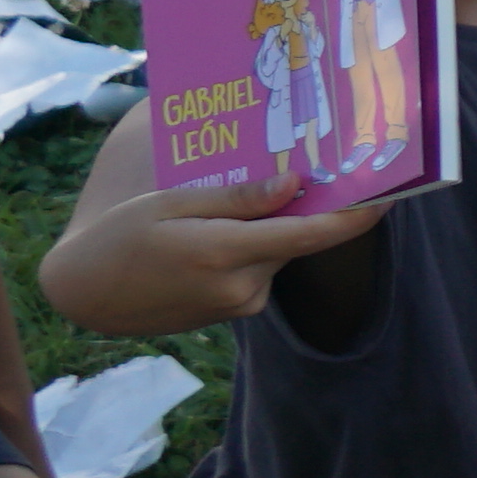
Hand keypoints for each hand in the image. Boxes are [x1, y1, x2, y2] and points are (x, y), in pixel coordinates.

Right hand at [54, 165, 392, 332]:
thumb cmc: (122, 237)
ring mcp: (241, 304)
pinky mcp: (235, 312)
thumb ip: (237, 198)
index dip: (356, 215)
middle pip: (296, 239)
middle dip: (304, 207)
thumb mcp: (171, 204)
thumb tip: (295, 185)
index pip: (311, 235)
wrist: (86, 293)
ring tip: (234, 199)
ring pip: (277, 253)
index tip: (390, 193)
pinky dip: (253, 246)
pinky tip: (217, 231)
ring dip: (270, 227)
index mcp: (227, 253)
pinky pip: (259, 269)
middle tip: (307, 165)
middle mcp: (243, 286)